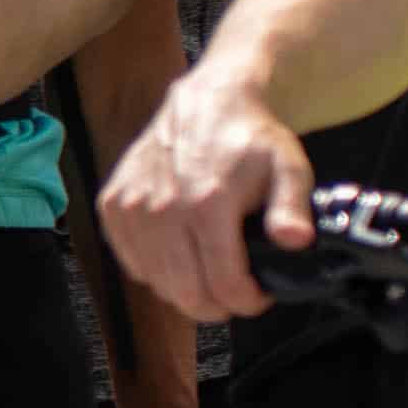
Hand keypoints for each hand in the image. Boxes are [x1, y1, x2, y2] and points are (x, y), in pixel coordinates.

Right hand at [98, 70, 324, 324]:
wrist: (207, 102)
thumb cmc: (249, 139)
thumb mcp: (289, 169)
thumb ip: (293, 208)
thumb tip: (295, 241)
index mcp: (207, 204)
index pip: (224, 285)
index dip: (247, 301)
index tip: (259, 295)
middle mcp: (162, 209)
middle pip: (187, 293)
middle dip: (217, 304)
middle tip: (234, 291)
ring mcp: (132, 208)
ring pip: (158, 284)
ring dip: (186, 289)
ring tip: (209, 271)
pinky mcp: (112, 206)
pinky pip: (133, 264)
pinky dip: (156, 270)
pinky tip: (179, 253)